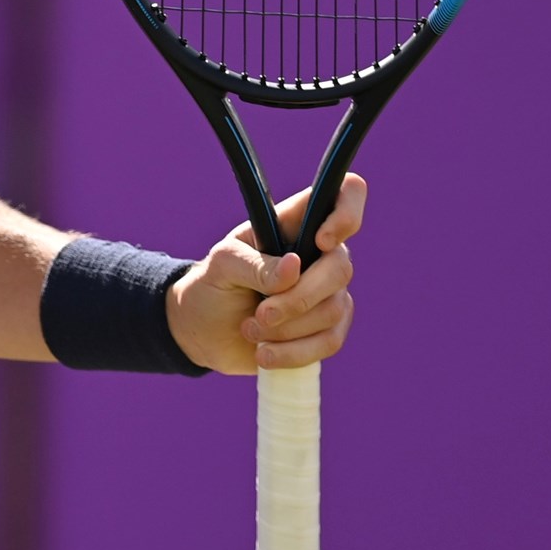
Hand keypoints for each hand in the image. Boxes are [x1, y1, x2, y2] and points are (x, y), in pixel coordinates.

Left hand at [166, 174, 365, 375]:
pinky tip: (265, 355)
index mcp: (296, 222)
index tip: (320, 241)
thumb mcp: (222, 264)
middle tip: (260, 313)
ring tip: (251, 330)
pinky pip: (330, 341)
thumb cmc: (214, 283)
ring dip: (288, 328)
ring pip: (333, 309)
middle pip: (340, 267)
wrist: (204, 331)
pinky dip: (295, 352)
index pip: (345, 194)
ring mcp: (327, 291)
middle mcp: (320, 253)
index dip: (347, 213)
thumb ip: (254, 264)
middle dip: (299, 298)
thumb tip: (293, 268)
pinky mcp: (326, 328)